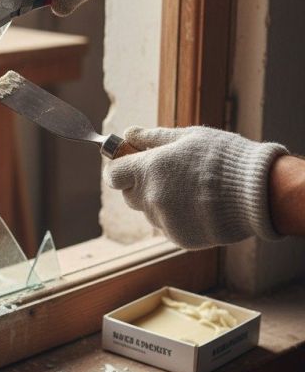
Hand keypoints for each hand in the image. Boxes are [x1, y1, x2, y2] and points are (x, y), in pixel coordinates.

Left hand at [105, 126, 287, 248]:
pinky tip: (199, 206)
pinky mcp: (179, 238)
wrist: (258, 192)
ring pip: (149, 212)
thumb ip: (152, 137)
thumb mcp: (187, 137)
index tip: (132, 164)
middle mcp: (151, 197)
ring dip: (160, 202)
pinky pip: (167, 226)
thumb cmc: (224, 157)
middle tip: (167, 175)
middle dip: (140, 185)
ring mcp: (164, 220)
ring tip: (190, 190)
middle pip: (129, 194)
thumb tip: (128, 133)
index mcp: (148, 169)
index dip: (120, 168)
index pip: (113, 174)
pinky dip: (177, 218)